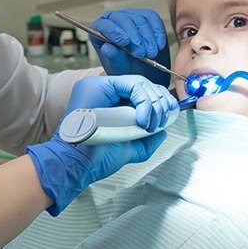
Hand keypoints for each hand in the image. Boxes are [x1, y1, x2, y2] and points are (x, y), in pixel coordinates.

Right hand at [26, 75, 177, 214]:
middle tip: (162, 120)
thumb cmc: (97, 159)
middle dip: (160, 101)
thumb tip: (163, 132)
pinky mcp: (98, 86)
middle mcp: (105, 90)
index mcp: (111, 101)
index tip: (169, 116)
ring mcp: (100, 85)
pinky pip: (131, 85)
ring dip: (153, 103)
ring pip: (139, 83)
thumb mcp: (129, 148)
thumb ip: (146, 140)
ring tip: (151, 124)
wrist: (78, 166)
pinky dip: (144, 102)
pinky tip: (142, 120)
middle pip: (142, 84)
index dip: (158, 100)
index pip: (140, 91)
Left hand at [89, 9, 170, 86]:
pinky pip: (152, 18)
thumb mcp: (119, 69)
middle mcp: (114, 20)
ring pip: (139, 19)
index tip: (124, 42)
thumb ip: (114, 58)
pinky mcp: (147, 16)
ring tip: (151, 53)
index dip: (113, 32)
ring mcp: (131, 16)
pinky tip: (159, 44)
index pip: (103, 26)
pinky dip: (157, 32)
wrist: (144, 70)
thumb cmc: (127, 69)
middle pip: (123, 19)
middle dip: (134, 36)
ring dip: (147, 37)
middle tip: (141, 53)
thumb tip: (107, 48)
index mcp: (100, 31)